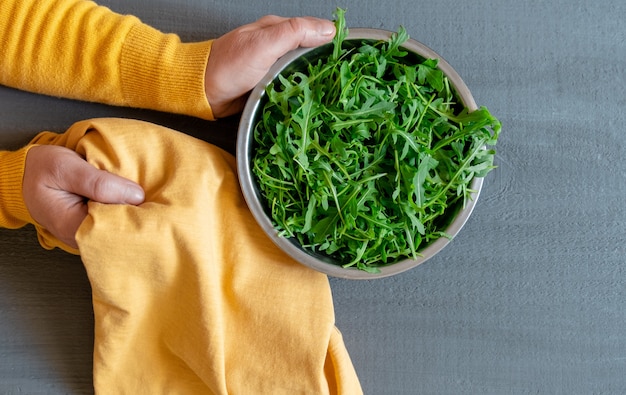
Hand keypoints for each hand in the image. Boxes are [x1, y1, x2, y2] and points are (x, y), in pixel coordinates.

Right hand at [22, 145, 144, 248]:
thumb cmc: (42, 169)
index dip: (137, 215)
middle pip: (122, 232)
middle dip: (139, 214)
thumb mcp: (67, 167)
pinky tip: (134, 199)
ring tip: (146, 197)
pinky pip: (116, 221)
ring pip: (122, 227)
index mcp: (73, 227)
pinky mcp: (94, 226)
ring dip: (134, 211)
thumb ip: (98, 183)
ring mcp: (89, 234)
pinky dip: (127, 209)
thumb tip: (136, 195)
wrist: (27, 173)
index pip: (116, 229)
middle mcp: (83, 237)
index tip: (150, 201)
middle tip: (153, 198)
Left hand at [205, 15, 335, 117]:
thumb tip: (328, 29)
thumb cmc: (228, 65)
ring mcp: (272, 69)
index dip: (333, 41)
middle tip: (343, 81)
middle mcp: (276, 48)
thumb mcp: (264, 43)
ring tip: (331, 95)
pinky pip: (290, 89)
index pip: (314, 31)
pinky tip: (308, 103)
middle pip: (310, 55)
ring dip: (313, 83)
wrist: (201, 92)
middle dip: (326, 66)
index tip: (350, 55)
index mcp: (277, 30)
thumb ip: (295, 33)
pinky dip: (299, 95)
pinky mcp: (267, 88)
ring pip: (301, 74)